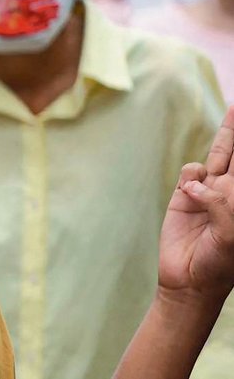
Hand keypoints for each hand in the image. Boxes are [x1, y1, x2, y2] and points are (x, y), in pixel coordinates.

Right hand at [158, 106, 233, 301]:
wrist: (186, 279)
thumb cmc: (219, 263)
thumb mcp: (231, 235)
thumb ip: (223, 204)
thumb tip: (202, 181)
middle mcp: (233, 192)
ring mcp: (210, 191)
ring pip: (221, 154)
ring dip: (229, 134)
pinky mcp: (185, 193)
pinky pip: (191, 173)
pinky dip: (192, 178)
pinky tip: (192, 195)